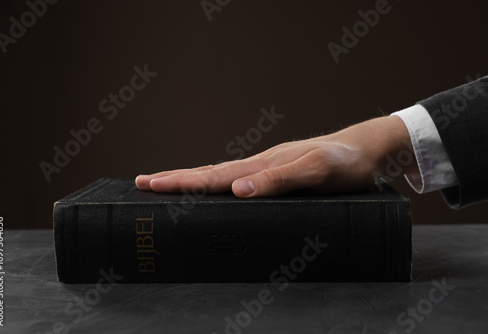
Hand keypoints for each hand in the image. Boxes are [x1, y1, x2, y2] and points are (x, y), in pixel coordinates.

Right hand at [136, 115, 417, 197]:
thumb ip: (280, 180)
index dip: (180, 181)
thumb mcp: (316, 172)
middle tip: (143, 183)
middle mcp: (259, 165)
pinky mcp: (276, 174)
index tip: (149, 184)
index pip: (212, 175)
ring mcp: (266, 168)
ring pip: (221, 174)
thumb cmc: (344, 164)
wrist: (365, 150)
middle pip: (209, 172)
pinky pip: (238, 178)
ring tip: (168, 184)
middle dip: (174, 179)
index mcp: (261, 165)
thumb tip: (238, 189)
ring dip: (191, 180)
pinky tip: (216, 189)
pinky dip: (216, 183)